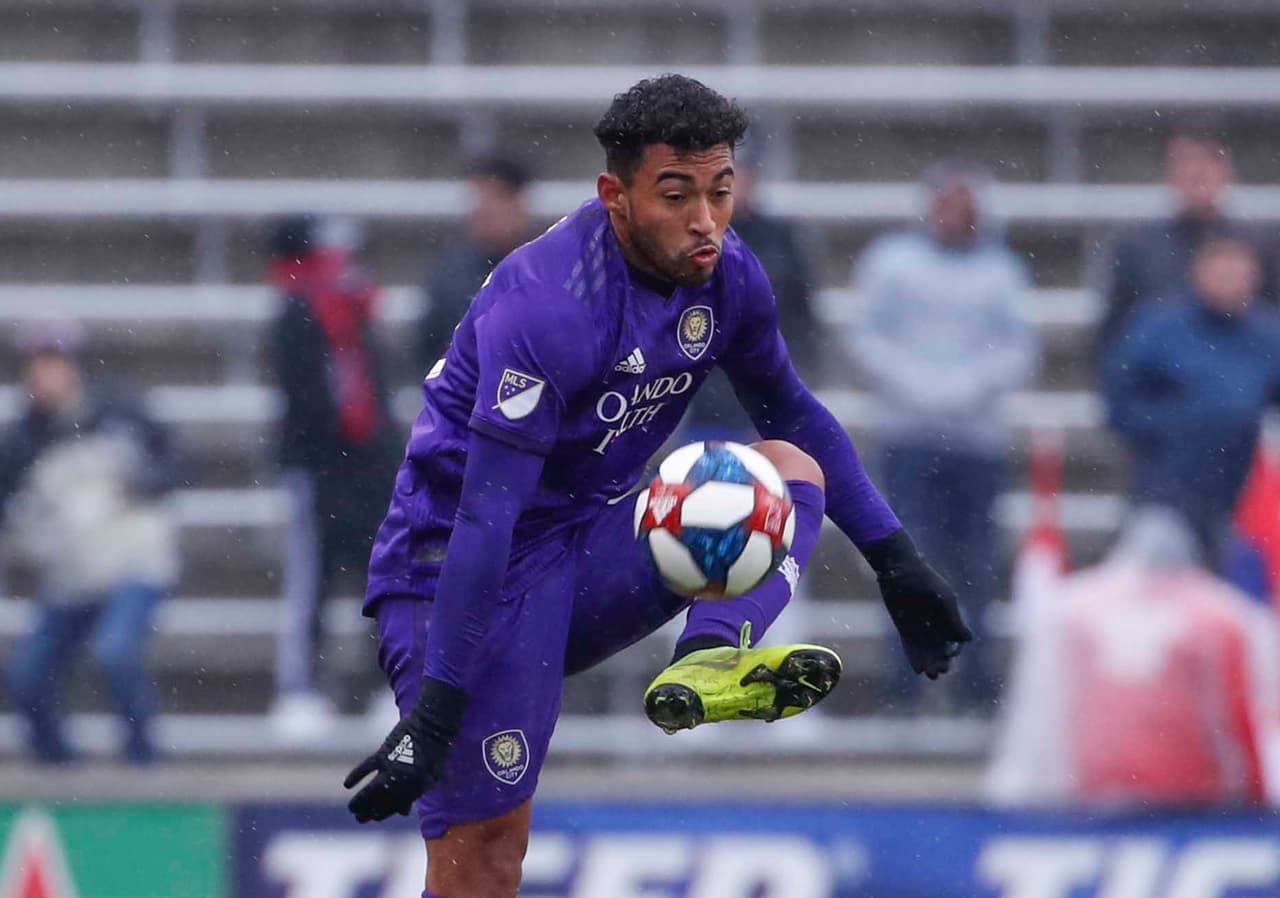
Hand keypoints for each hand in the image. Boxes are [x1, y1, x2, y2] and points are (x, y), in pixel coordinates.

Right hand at [344, 678, 466, 822]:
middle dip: (369, 814)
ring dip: (359, 802)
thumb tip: (403, 812)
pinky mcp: (383, 754)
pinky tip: (347, 785)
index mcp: (415, 790)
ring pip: (370, 791)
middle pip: (381, 804)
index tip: (375, 817)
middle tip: (360, 819)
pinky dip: (355, 776)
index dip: (384, 814)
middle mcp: (402, 783)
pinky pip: (365, 769)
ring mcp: (391, 769)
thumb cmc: (433, 752)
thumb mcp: (430, 777)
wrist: (432, 726)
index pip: (395, 809)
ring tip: (352, 809)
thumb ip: (415, 794)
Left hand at [860, 530, 972, 678]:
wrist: (901, 572)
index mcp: (949, 618)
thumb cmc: (927, 582)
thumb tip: (967, 640)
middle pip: (941, 651)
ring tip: (931, 674)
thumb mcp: (944, 600)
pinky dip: (915, 659)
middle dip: (942, 662)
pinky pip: (911, 648)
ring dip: (930, 665)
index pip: (955, 642)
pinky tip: (918, 670)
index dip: (955, 651)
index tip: (951, 652)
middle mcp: (935, 626)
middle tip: (941, 670)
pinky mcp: (905, 630)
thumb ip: (954, 620)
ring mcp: (920, 629)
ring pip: (927, 653)